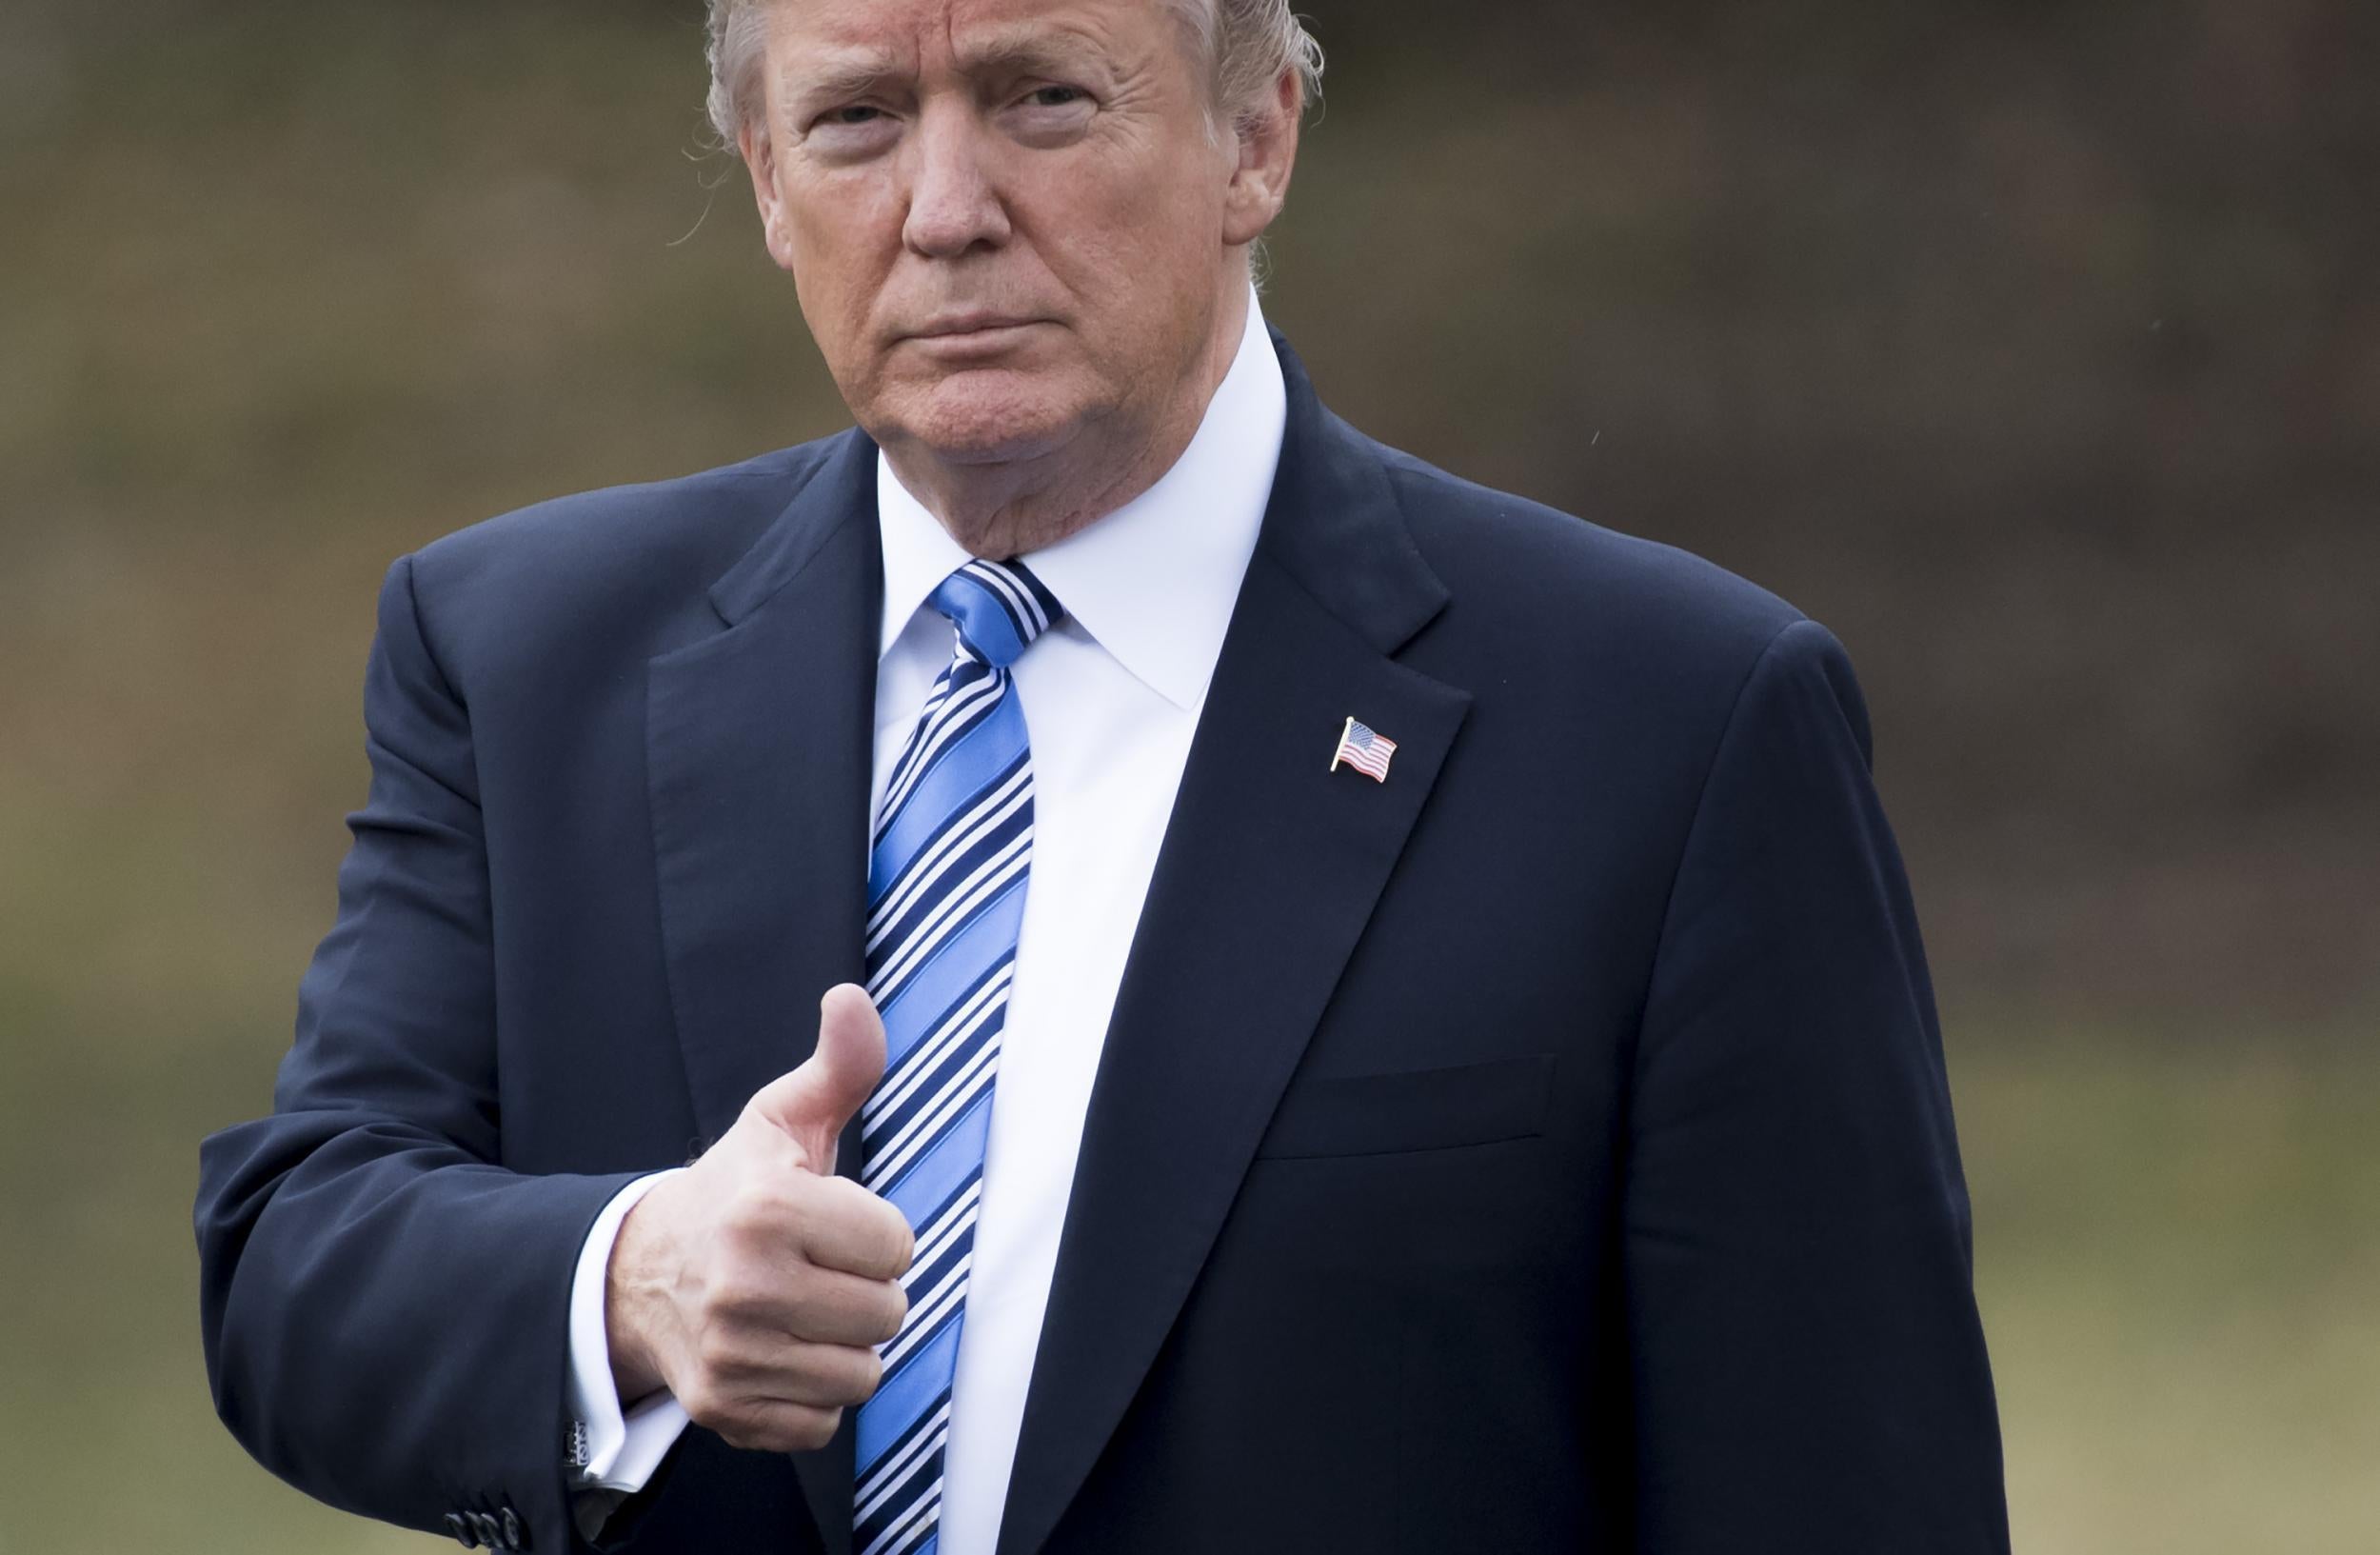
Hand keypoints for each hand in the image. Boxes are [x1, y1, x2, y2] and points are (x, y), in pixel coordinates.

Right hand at [606, 984, 911, 1450]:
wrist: (636, 1274)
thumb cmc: (733, 1191)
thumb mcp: (781, 1122)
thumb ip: (837, 1066)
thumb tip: (853, 997)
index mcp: (769, 1208)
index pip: (897, 1244)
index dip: (875, 1233)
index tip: (833, 1224)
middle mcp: (744, 1284)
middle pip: (888, 1312)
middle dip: (865, 1290)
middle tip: (819, 1271)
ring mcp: (731, 1353)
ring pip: (862, 1373)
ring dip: (844, 1345)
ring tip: (802, 1311)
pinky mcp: (723, 1408)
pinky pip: (823, 1420)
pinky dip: (812, 1395)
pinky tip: (779, 1353)